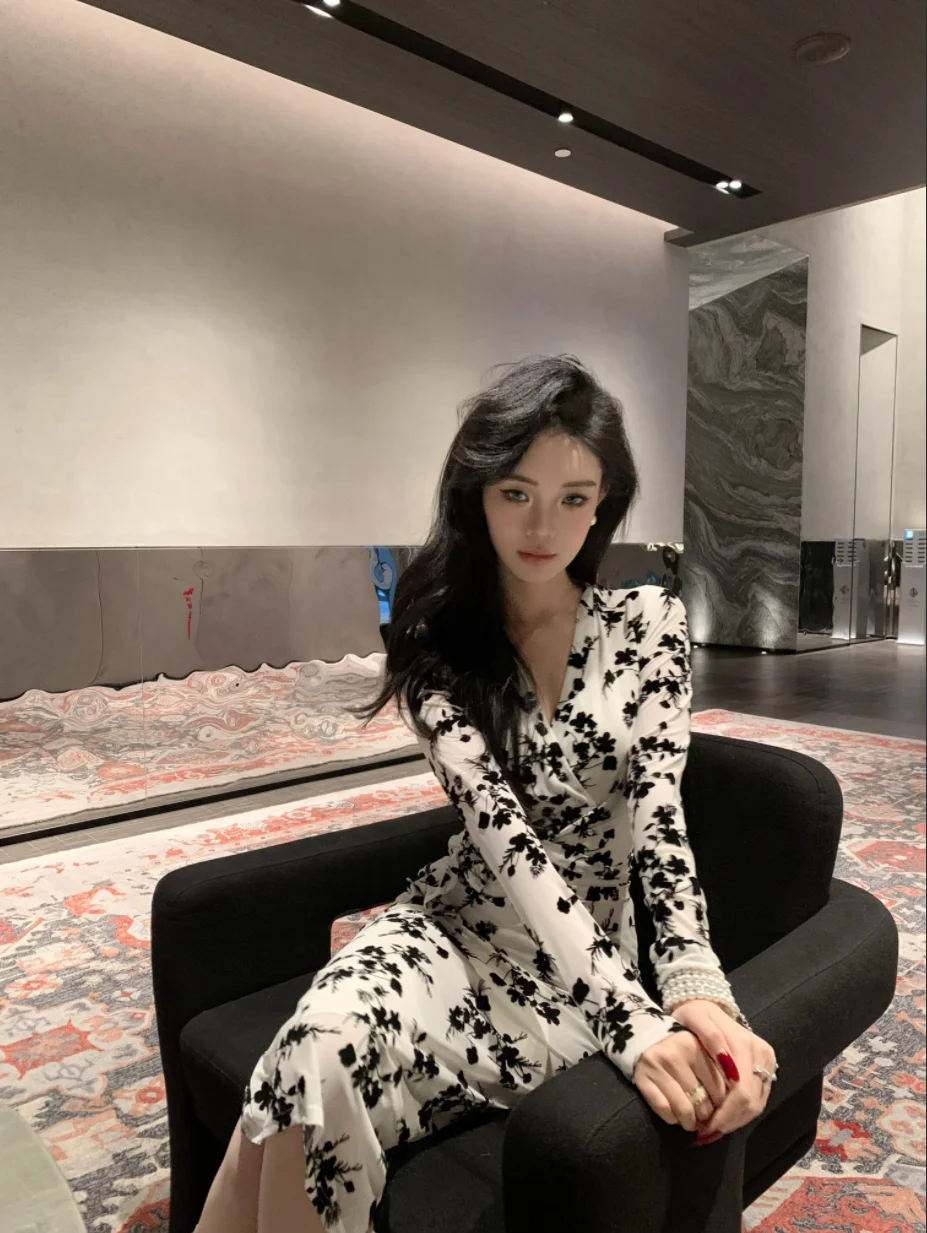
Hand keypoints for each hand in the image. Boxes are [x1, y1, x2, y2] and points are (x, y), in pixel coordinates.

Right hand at [632, 1027, 729, 1133]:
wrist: (642, 1037)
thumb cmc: (680, 1049)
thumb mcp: (701, 1052)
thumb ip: (720, 1071)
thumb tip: (736, 1105)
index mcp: (694, 1045)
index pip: (719, 1088)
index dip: (724, 1105)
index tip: (722, 1108)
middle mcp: (675, 1054)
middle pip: (703, 1102)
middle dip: (708, 1116)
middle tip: (706, 1117)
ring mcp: (657, 1067)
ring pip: (685, 1110)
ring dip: (691, 1122)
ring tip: (693, 1121)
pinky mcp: (642, 1079)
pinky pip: (665, 1111)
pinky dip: (673, 1119)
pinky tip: (675, 1115)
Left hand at [669, 1000, 776, 1140]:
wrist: (707, 1004)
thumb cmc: (696, 1014)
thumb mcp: (695, 1018)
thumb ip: (711, 1038)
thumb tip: (727, 1065)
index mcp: (745, 1044)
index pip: (741, 1091)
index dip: (725, 1114)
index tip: (705, 1128)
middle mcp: (761, 1054)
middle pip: (752, 1102)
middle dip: (729, 1122)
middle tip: (706, 1133)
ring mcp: (766, 1062)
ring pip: (757, 1105)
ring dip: (736, 1121)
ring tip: (713, 1128)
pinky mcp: (766, 1069)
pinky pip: (758, 1100)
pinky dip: (741, 1113)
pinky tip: (724, 1118)